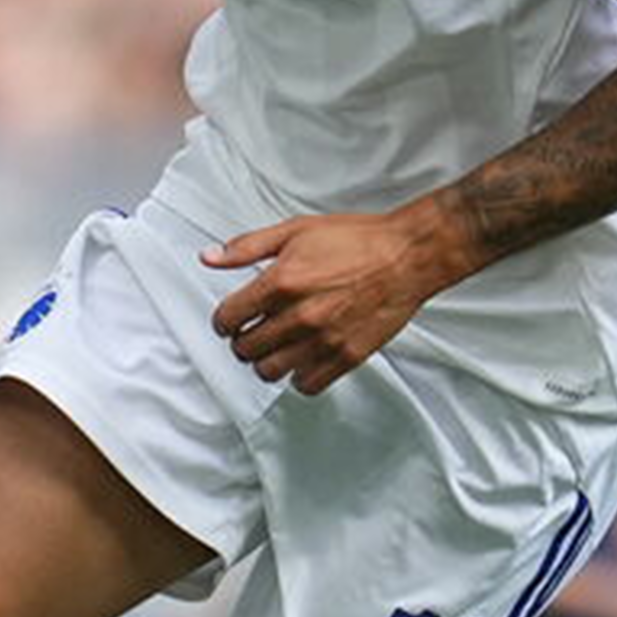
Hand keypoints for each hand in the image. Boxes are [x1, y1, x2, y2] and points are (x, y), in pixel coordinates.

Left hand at [204, 204, 472, 394]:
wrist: (408, 256)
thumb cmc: (358, 240)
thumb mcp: (295, 231)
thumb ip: (247, 247)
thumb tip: (209, 257)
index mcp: (281, 282)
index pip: (227, 318)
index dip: (224, 320)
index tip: (232, 319)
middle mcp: (298, 315)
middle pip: (244, 349)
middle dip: (243, 340)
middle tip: (254, 331)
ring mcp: (323, 340)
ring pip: (269, 372)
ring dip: (266, 361)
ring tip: (277, 347)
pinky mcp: (346, 357)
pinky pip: (306, 385)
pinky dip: (299, 377)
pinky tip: (304, 358)